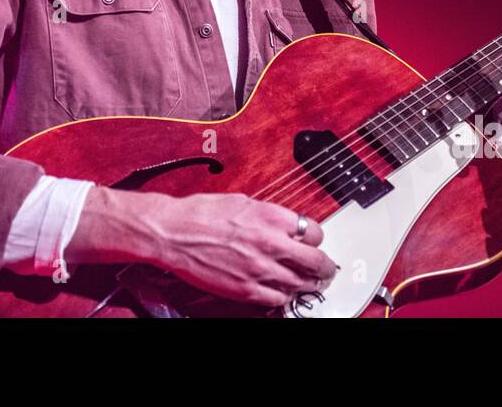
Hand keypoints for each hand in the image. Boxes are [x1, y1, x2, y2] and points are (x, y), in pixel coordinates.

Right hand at [146, 192, 336, 308]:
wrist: (174, 233)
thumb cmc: (201, 213)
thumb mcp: (242, 202)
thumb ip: (268, 215)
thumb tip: (282, 224)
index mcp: (272, 217)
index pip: (314, 233)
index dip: (316, 239)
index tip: (313, 243)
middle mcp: (271, 243)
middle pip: (315, 261)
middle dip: (324, 267)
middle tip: (326, 270)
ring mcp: (260, 269)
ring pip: (301, 284)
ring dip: (309, 285)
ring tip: (311, 284)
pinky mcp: (247, 289)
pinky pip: (279, 299)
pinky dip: (285, 297)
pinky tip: (284, 293)